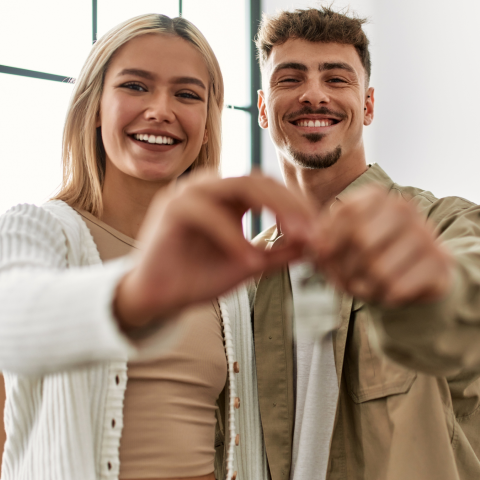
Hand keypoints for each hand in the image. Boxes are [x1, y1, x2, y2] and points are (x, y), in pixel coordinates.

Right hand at [115, 174, 313, 329]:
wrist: (159, 299)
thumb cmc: (198, 278)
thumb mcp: (249, 264)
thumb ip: (280, 252)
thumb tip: (317, 244)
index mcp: (228, 198)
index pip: (269, 187)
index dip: (297, 205)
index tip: (320, 230)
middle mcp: (210, 189)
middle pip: (258, 180)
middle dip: (290, 204)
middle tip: (313, 230)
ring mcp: (189, 194)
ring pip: (237, 185)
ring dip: (270, 209)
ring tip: (293, 237)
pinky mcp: (170, 210)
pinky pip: (207, 214)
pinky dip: (231, 235)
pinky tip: (248, 258)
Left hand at [312, 185, 453, 305]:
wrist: (418, 275)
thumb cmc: (373, 257)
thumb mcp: (342, 245)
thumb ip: (324, 241)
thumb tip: (317, 247)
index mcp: (377, 197)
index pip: (346, 212)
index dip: (329, 240)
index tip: (323, 257)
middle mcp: (404, 208)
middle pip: (362, 239)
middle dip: (346, 267)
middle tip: (344, 280)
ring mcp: (426, 233)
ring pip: (380, 267)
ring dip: (365, 286)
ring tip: (366, 287)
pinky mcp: (441, 261)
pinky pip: (399, 287)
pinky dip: (386, 297)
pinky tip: (388, 293)